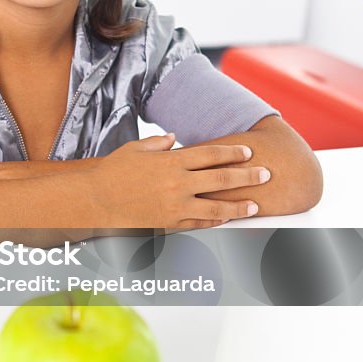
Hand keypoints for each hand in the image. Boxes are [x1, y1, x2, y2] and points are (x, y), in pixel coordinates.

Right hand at [93, 133, 268, 230]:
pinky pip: (199, 223)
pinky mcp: (169, 223)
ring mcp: (175, 206)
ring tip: (255, 205)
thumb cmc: (114, 171)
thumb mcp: (136, 149)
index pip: (211, 154)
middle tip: (266, 174)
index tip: (249, 153)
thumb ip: (159, 143)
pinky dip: (215, 220)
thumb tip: (174, 138)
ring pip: (216, 206)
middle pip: (222, 178)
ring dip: (239, 205)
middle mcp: (178, 183)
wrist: (96, 200)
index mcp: (172, 161)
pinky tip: (226, 218)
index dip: (233, 153)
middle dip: (248, 176)